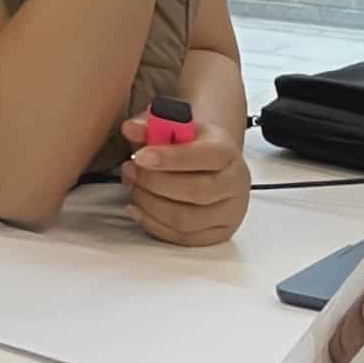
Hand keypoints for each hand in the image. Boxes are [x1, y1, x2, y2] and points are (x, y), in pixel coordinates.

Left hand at [117, 115, 250, 246]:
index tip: (140, 156)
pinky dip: (153, 223)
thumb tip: (130, 129)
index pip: (205, 157)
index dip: (171, 158)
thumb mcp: (173, 127)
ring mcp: (229, 213)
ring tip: (132, 186)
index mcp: (227, 152)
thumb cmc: (190, 145)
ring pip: (187, 219)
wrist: (212, 165)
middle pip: (196, 191)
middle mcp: (234, 184)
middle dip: (154, 182)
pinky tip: (137, 207)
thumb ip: (150, 126)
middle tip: (130, 169)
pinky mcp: (216, 234)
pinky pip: (182, 236)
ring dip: (150, 203)